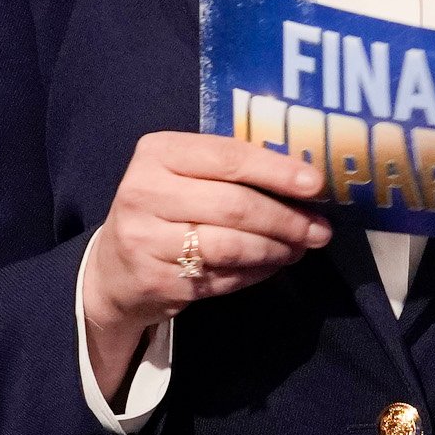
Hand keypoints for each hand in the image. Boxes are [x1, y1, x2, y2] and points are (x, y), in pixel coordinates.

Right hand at [82, 132, 331, 404]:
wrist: (114, 268)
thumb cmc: (166, 209)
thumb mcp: (185, 174)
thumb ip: (232, 169)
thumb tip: (306, 180)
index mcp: (157, 152)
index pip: (228, 157)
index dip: (277, 171)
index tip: (316, 184)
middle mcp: (144, 192)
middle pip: (235, 206)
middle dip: (286, 219)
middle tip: (320, 230)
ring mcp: (145, 240)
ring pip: (232, 247)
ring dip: (276, 249)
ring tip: (299, 248)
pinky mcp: (156, 281)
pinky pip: (222, 279)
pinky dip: (255, 273)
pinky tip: (270, 266)